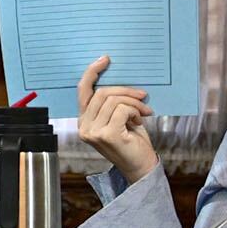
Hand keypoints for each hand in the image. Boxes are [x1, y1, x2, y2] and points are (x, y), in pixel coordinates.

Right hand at [75, 55, 157, 181]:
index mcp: (84, 120)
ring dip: (134, 103)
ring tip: (143, 112)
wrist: (140, 167)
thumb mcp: (118, 118)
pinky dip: (134, 111)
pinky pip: (122, 110)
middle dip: (125, 91)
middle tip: (142, 97)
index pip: (83, 90)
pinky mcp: (106, 135)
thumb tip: (117, 80)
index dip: (92, 72)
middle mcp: (83, 126)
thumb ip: (111, 103)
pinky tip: (139, 121)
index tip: (105, 60)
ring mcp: (93, 132)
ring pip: (113, 100)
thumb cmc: (131, 142)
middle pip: (101, 93)